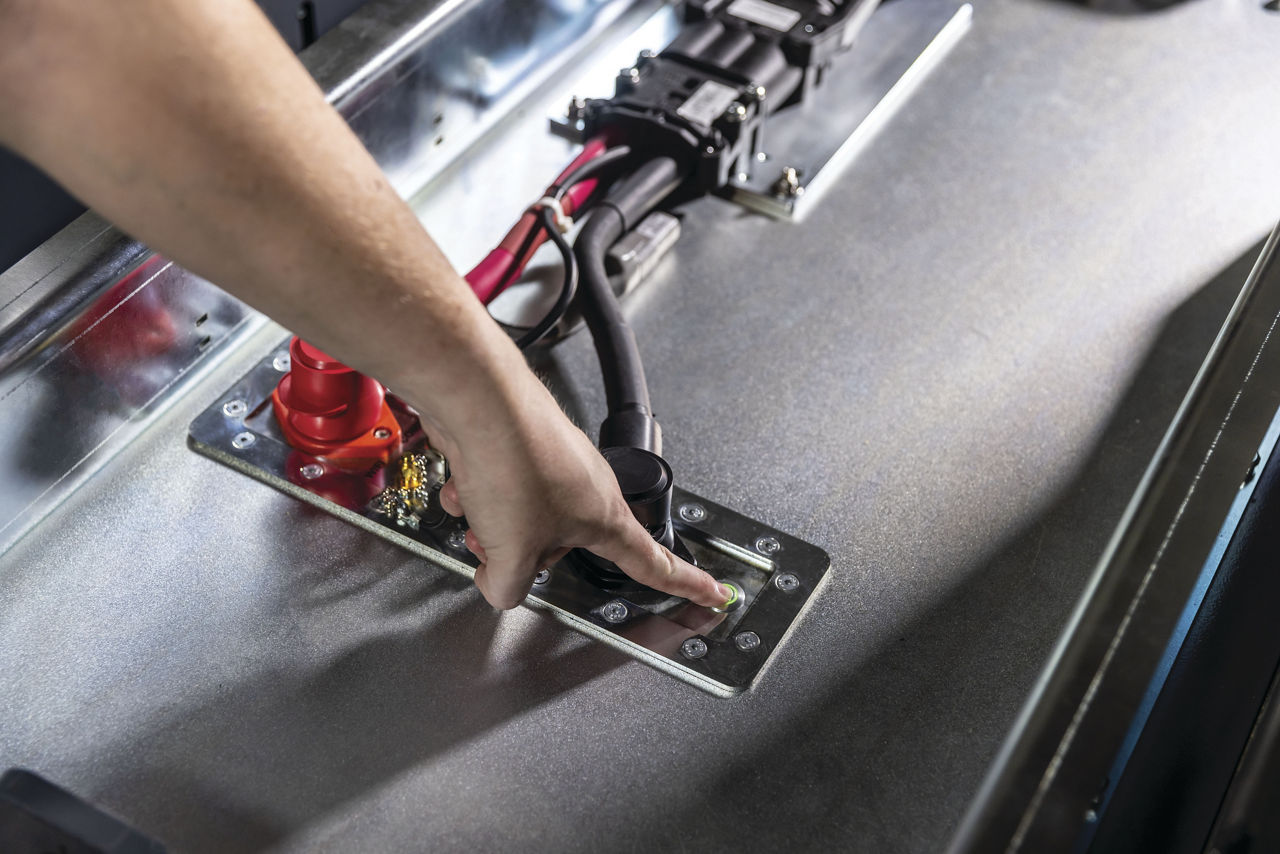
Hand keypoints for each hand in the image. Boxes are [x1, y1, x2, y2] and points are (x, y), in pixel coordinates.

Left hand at [428, 372, 730, 610]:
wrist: (477, 398)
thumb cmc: (512, 461)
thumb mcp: (510, 553)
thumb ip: (507, 588)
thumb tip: (499, 586)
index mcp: (605, 517)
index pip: (654, 563)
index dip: (686, 584)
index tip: (714, 593)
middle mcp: (588, 486)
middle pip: (562, 545)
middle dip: (523, 552)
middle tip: (498, 551)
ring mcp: (554, 462)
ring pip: (522, 515)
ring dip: (491, 521)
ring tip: (474, 509)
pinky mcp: (522, 445)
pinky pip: (499, 486)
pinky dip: (476, 490)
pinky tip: (462, 484)